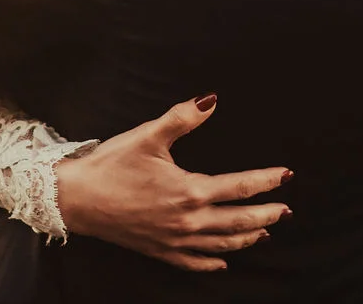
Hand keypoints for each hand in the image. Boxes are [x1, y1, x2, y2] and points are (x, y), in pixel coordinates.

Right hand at [55, 94, 290, 272]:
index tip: (287, 175)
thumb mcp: (148, 135)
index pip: (240, 187)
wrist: (76, 198)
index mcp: (189, 191)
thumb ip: (183, 118)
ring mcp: (174, 240)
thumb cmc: (111, 165)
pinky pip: (194, 262)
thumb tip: (212, 100)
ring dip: (247, 238)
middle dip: (266, 215)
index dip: (266, 181)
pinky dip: (213, 262)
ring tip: (265, 232)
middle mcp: (187, 221)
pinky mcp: (159, 250)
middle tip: (286, 210)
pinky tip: (223, 262)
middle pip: (239, 222)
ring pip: (222, 245)